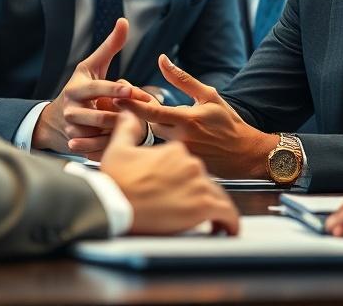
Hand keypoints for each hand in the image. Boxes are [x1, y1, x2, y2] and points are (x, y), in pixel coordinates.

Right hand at [33, 18, 135, 156]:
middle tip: (143, 114)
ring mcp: (73, 130)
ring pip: (101, 134)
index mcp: (76, 89)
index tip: (131, 90)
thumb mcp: (92, 66)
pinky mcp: (77, 145)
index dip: (114, 89)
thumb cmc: (82, 87)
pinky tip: (127, 141)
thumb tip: (124, 21)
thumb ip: (110, 46)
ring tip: (138, 126)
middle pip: (100, 116)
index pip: (97, 89)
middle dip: (121, 115)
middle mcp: (71, 110)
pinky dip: (113, 145)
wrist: (57, 119)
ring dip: (120, 132)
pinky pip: (99, 148)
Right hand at [101, 111, 239, 235]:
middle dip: (197, 194)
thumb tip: (128, 114)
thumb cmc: (116, 181)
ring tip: (208, 222)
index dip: (184, 179)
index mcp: (176, 150)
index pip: (189, 164)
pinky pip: (227, 214)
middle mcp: (191, 164)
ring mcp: (199, 184)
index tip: (178, 190)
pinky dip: (228, 222)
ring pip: (216, 197)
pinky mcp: (203, 205)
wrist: (114, 205)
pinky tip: (226, 229)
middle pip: (203, 181)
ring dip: (212, 208)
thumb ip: (128, 129)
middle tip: (186, 209)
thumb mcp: (119, 149)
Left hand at [115, 54, 277, 177]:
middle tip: (126, 103)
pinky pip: (162, 153)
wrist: (244, 154)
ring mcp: (180, 155)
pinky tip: (165, 138)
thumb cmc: (228, 122)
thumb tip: (162, 59)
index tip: (114, 96)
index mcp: (187, 119)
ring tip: (146, 119)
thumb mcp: (209, 95)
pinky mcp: (181, 166)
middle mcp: (180, 139)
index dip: (131, 104)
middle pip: (148, 126)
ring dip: (150, 128)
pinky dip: (159, 143)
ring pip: (155, 139)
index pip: (151, 112)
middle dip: (139, 115)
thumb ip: (182, 79)